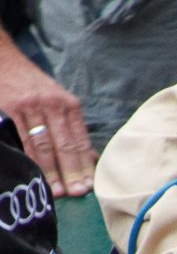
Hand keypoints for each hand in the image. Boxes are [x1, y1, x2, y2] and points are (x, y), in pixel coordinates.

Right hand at [0, 41, 93, 197]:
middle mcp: (53, 105)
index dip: (85, 166)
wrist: (5, 59)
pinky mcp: (11, 109)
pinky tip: (31, 172)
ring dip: (49, 171)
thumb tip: (91, 159)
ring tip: (55, 191)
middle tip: (76, 194)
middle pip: (64, 145)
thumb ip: (73, 129)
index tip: (90, 186)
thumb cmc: (34, 85)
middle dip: (71, 172)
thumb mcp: (58, 100)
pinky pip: (20, 138)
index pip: (80, 141)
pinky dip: (27, 157)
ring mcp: (31, 107)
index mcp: (69, 105)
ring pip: (42, 144)